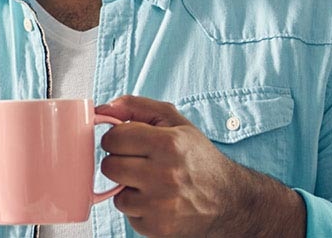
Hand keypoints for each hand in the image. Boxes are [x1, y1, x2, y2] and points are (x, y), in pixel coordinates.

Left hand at [95, 96, 304, 237]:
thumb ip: (136, 107)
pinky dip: (139, 208)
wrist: (229, 201)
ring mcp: (161, 205)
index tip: (128, 143)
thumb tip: (102, 109)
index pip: (113, 138)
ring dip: (129, 188)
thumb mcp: (174, 122)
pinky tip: (158, 201)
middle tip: (139, 163)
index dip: (117, 139)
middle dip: (120, 163)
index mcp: (169, 144)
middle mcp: (165, 175)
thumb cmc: (198, 158)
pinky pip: (128, 215)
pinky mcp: (158, 228)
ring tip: (152, 183)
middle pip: (109, 166)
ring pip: (116, 193)